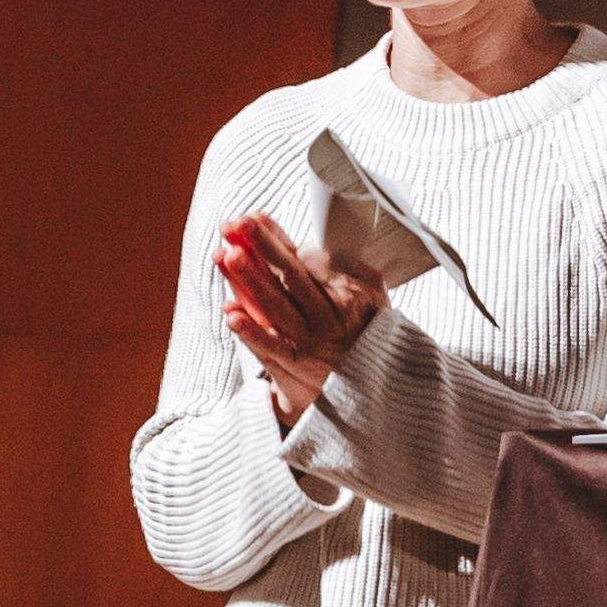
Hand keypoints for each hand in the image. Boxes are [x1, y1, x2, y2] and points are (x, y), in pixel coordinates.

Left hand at [215, 216, 380, 420]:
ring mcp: (311, 341)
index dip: (278, 237)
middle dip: (261, 247)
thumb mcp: (377, 299)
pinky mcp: (297, 366)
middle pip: (290, 276)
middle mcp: (329, 316)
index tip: (255, 217)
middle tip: (235, 224)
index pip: (306, 259)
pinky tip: (230, 312)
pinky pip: (272, 347)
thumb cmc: (371, 336)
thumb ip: (357, 270)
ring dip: (249, 280)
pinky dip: (250, 331)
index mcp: (347, 293)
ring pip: (276, 306)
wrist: (380, 389)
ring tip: (226, 255)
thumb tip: (329, 244)